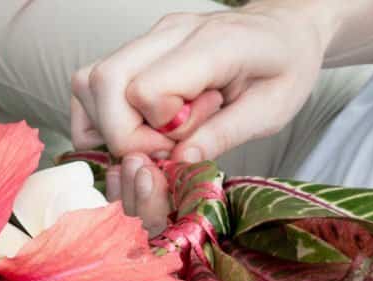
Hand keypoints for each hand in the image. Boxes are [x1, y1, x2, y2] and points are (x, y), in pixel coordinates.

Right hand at [72, 1, 333, 161]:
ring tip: (152, 136)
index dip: (154, 132)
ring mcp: (148, 37)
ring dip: (106, 124)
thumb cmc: (284, 69)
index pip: (144, 90)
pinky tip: (137, 127)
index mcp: (213, 44)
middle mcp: (170, 32)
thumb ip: (227, 133)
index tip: (183, 143)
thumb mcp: (273, 110)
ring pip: (88, 81)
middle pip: (103, 81)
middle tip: (161, 147)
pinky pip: (91, 83)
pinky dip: (100, 116)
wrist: (284, 31)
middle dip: (120, 133)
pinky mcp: (136, 48)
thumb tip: (182, 159)